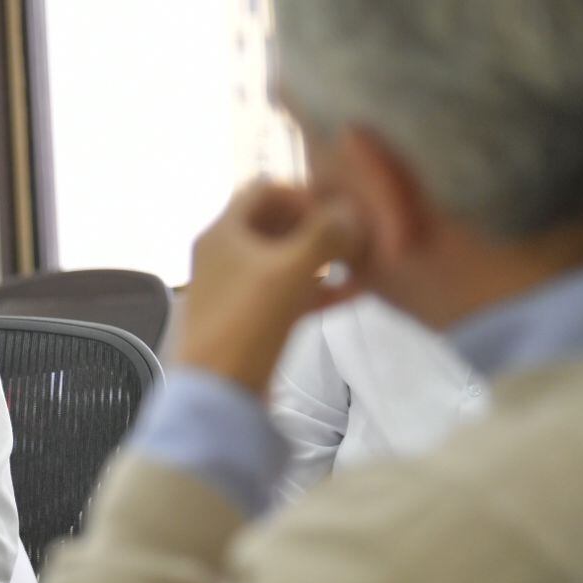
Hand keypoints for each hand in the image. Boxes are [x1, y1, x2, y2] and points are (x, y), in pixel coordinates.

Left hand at [178, 181, 365, 394]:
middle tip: (355, 235)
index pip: (263, 190)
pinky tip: (353, 293)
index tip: (337, 210)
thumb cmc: (248, 322)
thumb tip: (353, 211)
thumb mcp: (290, 270)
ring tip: (362, 260)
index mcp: (222, 232)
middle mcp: (224, 253)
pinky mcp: (250, 318)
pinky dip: (316, 288)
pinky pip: (287, 291)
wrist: (220, 393)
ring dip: (322, 257)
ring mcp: (236, 287)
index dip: (302, 193)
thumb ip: (325, 235)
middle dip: (318, 226)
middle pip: (276, 223)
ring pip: (284, 259)